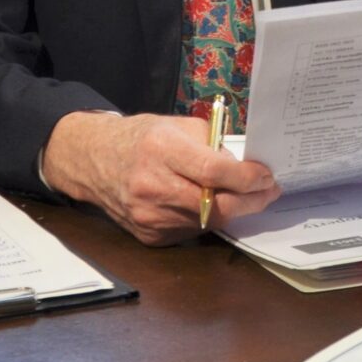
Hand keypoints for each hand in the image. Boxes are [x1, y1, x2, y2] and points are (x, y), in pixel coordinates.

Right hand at [40, 111, 280, 244]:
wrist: (94, 160)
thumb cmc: (141, 138)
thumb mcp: (177, 126)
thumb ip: (212, 145)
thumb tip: (244, 169)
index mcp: (161, 150)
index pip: (213, 172)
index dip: (247, 178)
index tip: (267, 176)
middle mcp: (152, 186)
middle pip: (215, 206)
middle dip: (250, 201)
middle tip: (268, 192)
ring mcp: (148, 216)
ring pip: (207, 222)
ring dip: (230, 210)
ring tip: (242, 195)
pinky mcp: (148, 235)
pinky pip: (190, 231)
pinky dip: (205, 219)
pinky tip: (206, 204)